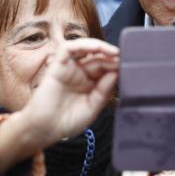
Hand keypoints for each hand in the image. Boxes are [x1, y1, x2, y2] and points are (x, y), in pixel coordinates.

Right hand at [0, 38, 118, 173]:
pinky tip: (96, 48)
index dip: (117, 66)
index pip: (106, 69)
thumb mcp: (93, 107)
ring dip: (100, 47)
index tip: (129, 67)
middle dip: (112, 59)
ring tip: (114, 52)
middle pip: (98, 58)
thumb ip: (104, 91)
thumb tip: (116, 73)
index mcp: (90, 83)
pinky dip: (82, 45)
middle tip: (124, 61)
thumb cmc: (67, 122)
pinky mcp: (57, 66)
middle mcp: (80, 73)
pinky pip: (68, 49)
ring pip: (84, 48)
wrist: (45, 130)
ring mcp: (69, 68)